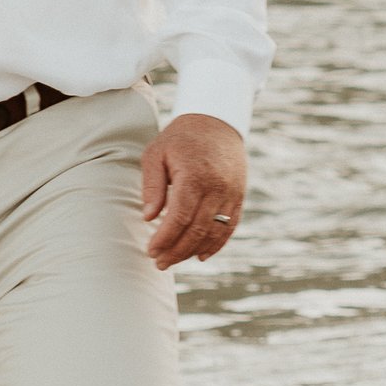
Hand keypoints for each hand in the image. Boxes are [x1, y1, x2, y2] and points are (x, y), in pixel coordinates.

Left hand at [142, 113, 247, 267]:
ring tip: (173, 260)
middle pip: (197, 229)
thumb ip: (152, 186)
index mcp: (194, 177)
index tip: (150, 250)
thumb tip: (147, 217)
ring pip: (214, 232)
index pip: (180, 217)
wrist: (217, 122)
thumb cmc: (180, 139)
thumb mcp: (156, 154)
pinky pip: (230, 226)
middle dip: (176, 250)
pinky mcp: (238, 197)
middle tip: (159, 263)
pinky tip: (200, 255)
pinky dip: (216, 244)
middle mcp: (217, 188)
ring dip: (193, 250)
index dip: (165, 238)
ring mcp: (231, 194)